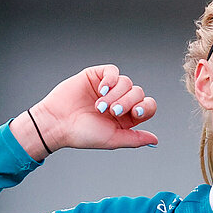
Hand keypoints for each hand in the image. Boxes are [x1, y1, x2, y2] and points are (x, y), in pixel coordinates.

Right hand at [17, 65, 157, 156]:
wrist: (58, 122)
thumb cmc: (83, 134)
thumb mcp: (113, 140)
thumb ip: (135, 139)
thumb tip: (155, 141)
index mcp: (126, 117)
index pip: (147, 106)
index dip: (145, 107)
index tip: (134, 113)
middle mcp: (119, 101)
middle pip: (138, 93)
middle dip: (127, 102)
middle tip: (111, 111)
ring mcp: (108, 88)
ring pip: (126, 82)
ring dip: (115, 94)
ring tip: (99, 105)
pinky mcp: (96, 76)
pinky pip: (113, 71)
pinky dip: (110, 79)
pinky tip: (101, 89)